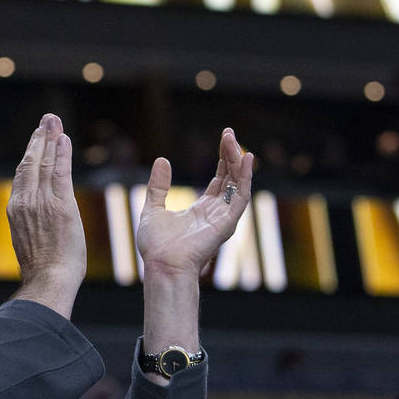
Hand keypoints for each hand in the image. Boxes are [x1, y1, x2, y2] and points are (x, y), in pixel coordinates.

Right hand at [6, 114, 86, 292]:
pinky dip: (62, 152)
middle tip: (46, 120)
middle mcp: (24, 201)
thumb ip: (29, 222)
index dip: (30, 154)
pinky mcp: (60, 204)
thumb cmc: (42, 269)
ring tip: (54, 121)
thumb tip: (33, 220)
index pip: (23, 174)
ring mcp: (41, 201)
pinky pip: (60, 171)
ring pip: (45, 162)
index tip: (36, 140)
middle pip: (31, 162)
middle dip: (38, 138)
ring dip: (50, 138)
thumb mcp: (27, 240)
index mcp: (15, 210)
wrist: (48, 279)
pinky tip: (64, 138)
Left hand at [137, 128, 253, 277]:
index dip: (223, 160)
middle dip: (231, 155)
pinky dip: (245, 179)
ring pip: (238, 185)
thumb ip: (158, 186)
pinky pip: (241, 198)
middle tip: (229, 133)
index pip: (220, 181)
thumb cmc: (156, 246)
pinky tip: (245, 160)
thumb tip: (162, 160)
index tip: (224, 139)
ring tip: (233, 141)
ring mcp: (224, 219)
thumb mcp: (153, 208)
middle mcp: (216, 214)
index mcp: (202, 211)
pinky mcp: (227, 224)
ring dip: (238, 162)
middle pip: (231, 179)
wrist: (161, 265)